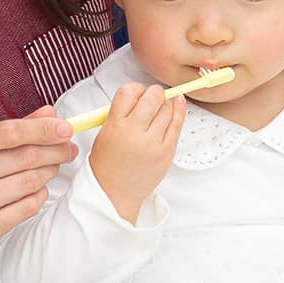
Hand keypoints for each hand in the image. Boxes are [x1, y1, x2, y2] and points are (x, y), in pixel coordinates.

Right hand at [0, 105, 77, 251]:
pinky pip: (26, 208)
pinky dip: (39, 195)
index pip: (9, 133)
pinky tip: (38, 189)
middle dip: (54, 151)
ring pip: (29, 183)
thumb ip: (11, 128)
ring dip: (49, 172)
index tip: (66, 128)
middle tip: (68, 148)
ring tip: (53, 166)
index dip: (42, 129)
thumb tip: (50, 114)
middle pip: (24, 158)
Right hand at [88, 83, 184, 222]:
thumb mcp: (105, 132)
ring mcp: (153, 142)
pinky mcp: (167, 151)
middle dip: (153, 93)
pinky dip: (179, 110)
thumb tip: (140, 94)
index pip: (129, 91)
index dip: (135, 89)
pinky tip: (178, 103)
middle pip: (152, 97)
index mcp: (115, 125)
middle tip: (151, 98)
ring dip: (164, 104)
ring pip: (167, 108)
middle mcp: (135, 132)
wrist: (114, 193)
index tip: (137, 94)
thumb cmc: (108, 164)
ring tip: (158, 110)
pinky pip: (178, 123)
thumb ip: (120, 112)